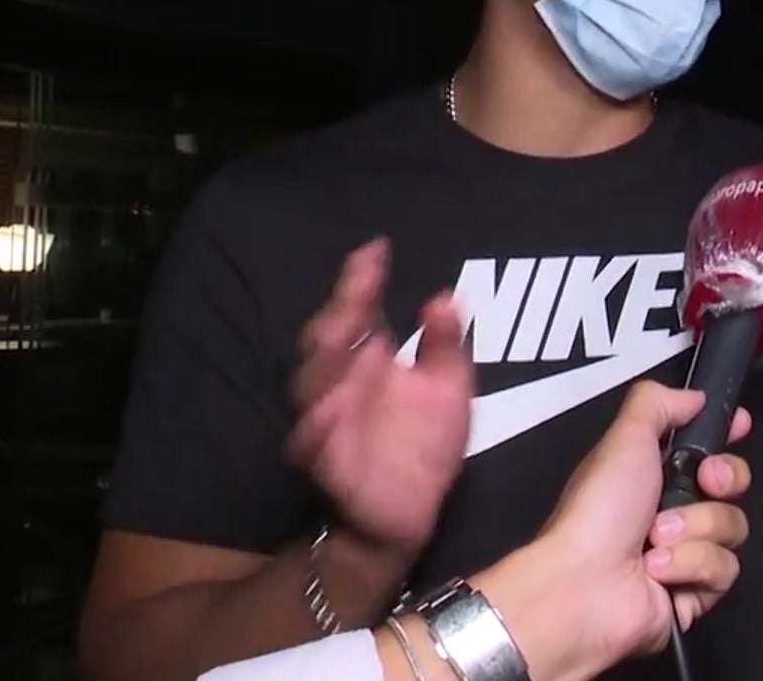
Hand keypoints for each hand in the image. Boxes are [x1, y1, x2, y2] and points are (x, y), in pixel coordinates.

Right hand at [286, 239, 470, 554]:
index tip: (376, 250)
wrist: (408, 512)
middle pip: (326, 340)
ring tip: (345, 332)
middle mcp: (343, 382)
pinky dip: (317, 424)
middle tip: (358, 290)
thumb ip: (447, 345)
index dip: (361, 280)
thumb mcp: (450, 389)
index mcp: (371, 359)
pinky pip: (311, 439)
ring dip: (326, 359)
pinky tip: (328, 408)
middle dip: (339, 314)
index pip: (359, 311)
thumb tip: (444, 296)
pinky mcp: (324, 459)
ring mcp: (328, 419)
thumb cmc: (425, 444)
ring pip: (312, 383)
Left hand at [475, 381, 751, 677]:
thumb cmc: (599, 510)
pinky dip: (690, 565)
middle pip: (733, 486)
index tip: (740, 425)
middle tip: (705, 481)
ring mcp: (686, 555)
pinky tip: (658, 571)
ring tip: (654, 540)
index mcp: (655, 476)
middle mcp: (674, 513)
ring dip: (695, 529)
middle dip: (724, 479)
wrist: (583, 583)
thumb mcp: (624, 438)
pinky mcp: (694, 595)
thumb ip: (658, 404)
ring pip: (733, 528)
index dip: (728, 437)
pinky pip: (724, 570)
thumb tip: (694, 397)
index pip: (707, 450)